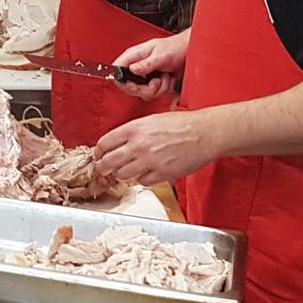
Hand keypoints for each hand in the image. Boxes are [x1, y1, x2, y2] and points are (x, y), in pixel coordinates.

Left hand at [95, 110, 217, 183]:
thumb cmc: (181, 124)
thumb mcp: (151, 120)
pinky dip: (142, 179)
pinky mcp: (161, 174)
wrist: (204, 133)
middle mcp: (139, 145)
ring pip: (123, 174)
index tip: (98, 155)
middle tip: (103, 169)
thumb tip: (119, 142)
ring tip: (125, 172)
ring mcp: (149, 161)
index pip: (104, 143)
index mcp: (134, 129)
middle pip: (109, 162)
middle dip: (103, 167)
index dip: (98, 152)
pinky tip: (146, 173)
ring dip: (122, 174)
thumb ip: (133, 131)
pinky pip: (143, 181)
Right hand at [113, 30, 190, 100]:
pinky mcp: (153, 83)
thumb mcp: (160, 55)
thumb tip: (132, 69)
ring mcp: (145, 76)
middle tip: (156, 81)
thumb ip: (146, 64)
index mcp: (133, 56)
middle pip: (129, 87)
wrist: (188, 52)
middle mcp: (136, 67)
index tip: (136, 86)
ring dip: (158, 89)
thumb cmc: (174, 47)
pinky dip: (164, 90)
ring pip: (143, 93)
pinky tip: (168, 80)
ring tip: (165, 77)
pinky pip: (154, 94)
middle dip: (146, 89)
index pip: (117, 70)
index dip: (123, 82)